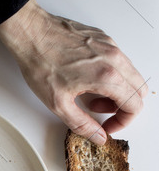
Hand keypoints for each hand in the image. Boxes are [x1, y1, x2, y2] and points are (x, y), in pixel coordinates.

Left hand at [0, 0, 146, 143]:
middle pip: (138, 90)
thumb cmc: (40, 63)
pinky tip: (88, 79)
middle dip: (122, 107)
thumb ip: (82, 124)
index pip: (134, 105)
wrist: (30, 33)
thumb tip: (98, 136)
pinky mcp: (104, 39)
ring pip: (131, 75)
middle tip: (99, 112)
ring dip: (117, 91)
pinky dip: (112, 75)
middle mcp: (114, 58)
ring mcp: (110, 46)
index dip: (123, 122)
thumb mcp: (58, 103)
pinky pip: (119, 61)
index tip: (107, 126)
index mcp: (106, 76)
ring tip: (90, 95)